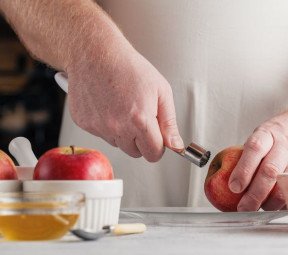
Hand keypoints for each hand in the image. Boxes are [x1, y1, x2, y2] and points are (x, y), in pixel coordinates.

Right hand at [66, 45, 183, 160]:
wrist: (95, 53)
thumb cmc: (128, 67)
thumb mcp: (161, 90)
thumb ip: (169, 122)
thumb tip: (175, 145)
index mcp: (140, 120)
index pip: (153, 154)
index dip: (158, 146)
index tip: (158, 137)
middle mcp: (117, 127)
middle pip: (136, 152)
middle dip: (141, 140)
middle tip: (140, 116)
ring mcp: (99, 127)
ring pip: (118, 143)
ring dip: (123, 132)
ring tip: (122, 106)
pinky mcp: (85, 123)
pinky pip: (101, 134)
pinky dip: (106, 124)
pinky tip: (108, 105)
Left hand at [228, 112, 287, 210]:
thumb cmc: (280, 133)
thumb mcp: (263, 134)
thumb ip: (249, 155)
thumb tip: (227, 184)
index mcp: (268, 133)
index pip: (254, 149)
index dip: (243, 169)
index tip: (233, 187)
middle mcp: (284, 146)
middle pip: (270, 171)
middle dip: (255, 194)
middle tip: (243, 208)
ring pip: (285, 185)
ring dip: (269, 202)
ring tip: (258, 208)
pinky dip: (284, 203)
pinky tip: (274, 206)